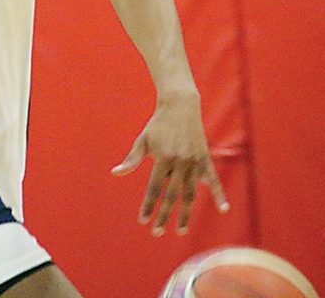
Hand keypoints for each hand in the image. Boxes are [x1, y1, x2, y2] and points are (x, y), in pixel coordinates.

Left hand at [111, 93, 229, 235]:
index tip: (143, 220)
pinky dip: (219, 194)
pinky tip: (223, 209)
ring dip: (185, 213)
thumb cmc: (158, 124)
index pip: (154, 188)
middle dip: (164, 215)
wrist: (179, 105)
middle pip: (171, 195)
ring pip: (190, 193)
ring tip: (181, 230)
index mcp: (162, 157)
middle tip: (157, 232)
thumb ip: (132, 159)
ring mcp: (193, 161)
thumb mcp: (143, 140)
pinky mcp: (204, 158)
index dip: (148, 205)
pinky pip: (213, 179)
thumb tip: (115, 173)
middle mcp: (179, 162)